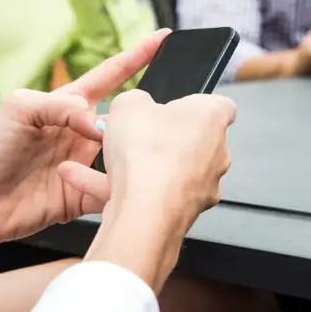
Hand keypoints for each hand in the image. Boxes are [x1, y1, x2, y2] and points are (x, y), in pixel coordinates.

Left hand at [0, 29, 170, 270]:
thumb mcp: (21, 108)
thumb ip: (62, 105)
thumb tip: (99, 122)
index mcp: (68, 106)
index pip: (111, 75)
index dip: (137, 56)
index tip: (163, 39)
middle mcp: (82, 134)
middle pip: (127, 118)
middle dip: (147, 114)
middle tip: (162, 116)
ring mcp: (85, 165)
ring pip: (125, 155)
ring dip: (135, 154)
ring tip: (142, 153)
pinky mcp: (84, 195)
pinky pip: (112, 190)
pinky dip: (120, 188)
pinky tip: (119, 186)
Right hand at [64, 90, 236, 292]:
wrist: (144, 211)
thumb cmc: (146, 153)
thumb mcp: (128, 104)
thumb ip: (136, 100)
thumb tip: (136, 107)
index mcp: (212, 117)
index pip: (217, 105)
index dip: (192, 104)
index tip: (170, 107)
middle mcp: (217, 152)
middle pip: (189, 138)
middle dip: (160, 136)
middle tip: (131, 134)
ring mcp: (205, 185)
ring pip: (169, 169)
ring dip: (140, 165)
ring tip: (104, 161)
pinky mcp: (187, 211)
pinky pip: (155, 195)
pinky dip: (129, 190)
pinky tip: (93, 182)